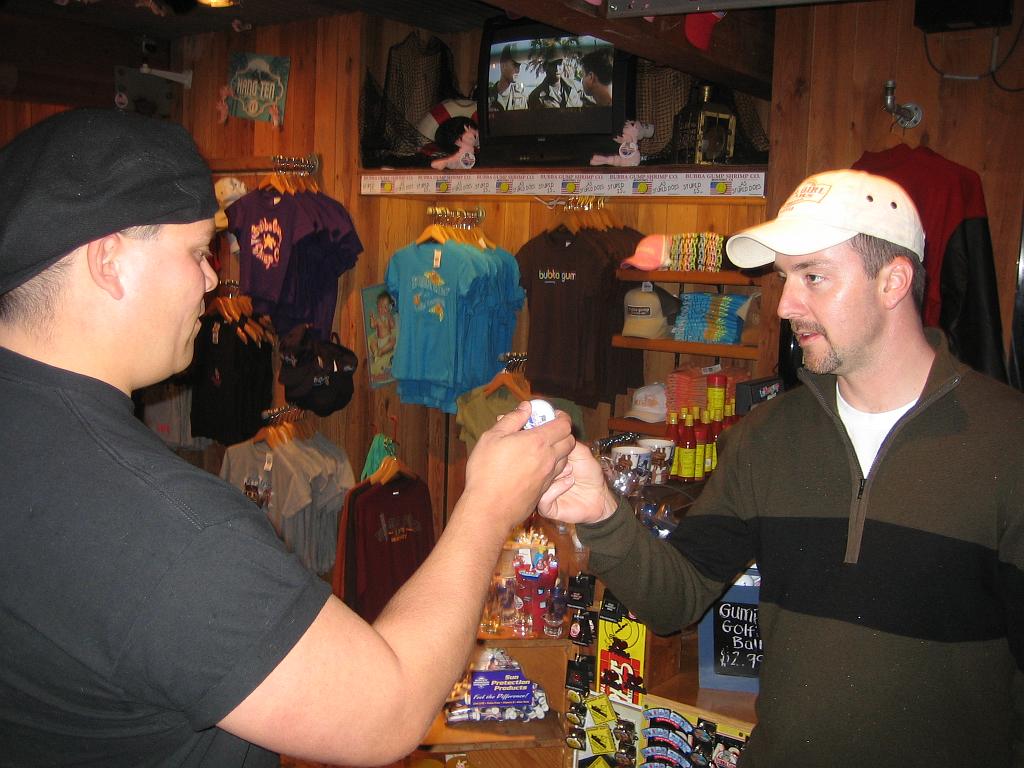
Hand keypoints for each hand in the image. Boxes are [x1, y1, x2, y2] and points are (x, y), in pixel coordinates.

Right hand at [462, 402, 575, 530]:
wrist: (489, 509)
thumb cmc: (486, 471)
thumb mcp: (492, 437)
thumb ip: (512, 419)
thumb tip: (526, 407)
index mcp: (538, 441)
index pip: (564, 424)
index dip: (560, 416)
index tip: (550, 415)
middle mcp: (549, 458)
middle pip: (569, 440)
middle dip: (562, 432)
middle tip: (545, 430)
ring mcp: (549, 476)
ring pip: (564, 458)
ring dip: (558, 450)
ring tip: (539, 449)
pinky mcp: (545, 490)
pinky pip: (557, 474)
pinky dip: (552, 466)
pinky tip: (535, 466)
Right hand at [537, 441, 617, 524]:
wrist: (600, 497)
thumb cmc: (590, 474)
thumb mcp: (580, 452)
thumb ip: (565, 442)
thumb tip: (553, 429)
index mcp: (546, 463)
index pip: (535, 452)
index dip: (542, 446)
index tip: (549, 440)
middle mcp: (541, 476)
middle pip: (533, 466)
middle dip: (550, 459)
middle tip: (565, 459)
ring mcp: (542, 492)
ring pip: (537, 481)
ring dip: (555, 473)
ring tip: (570, 470)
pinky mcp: (546, 507)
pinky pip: (544, 497)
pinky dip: (557, 488)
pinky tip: (570, 483)